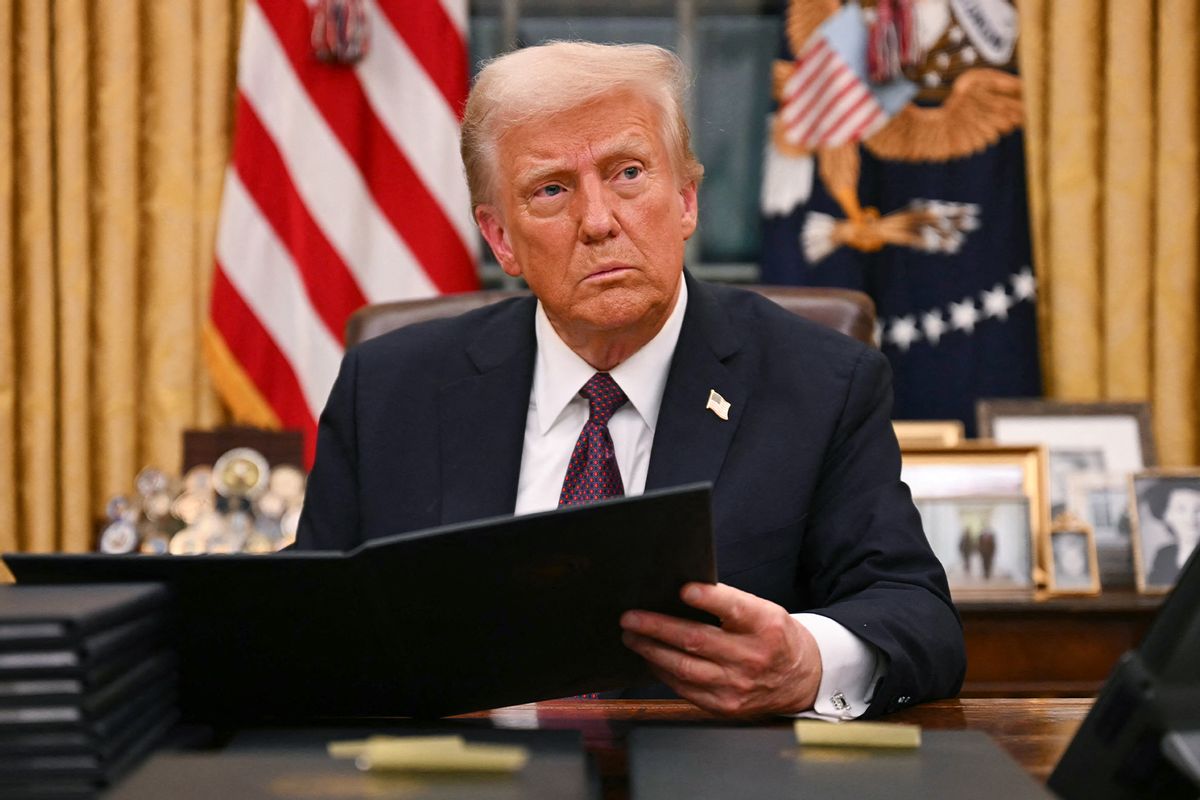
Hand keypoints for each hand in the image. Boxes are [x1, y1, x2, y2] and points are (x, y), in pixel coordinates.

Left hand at [620, 582, 821, 716]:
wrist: (801, 678)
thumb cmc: (775, 637)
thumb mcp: (764, 612)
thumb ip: (729, 604)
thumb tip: (680, 593)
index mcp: (765, 626)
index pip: (735, 609)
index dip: (708, 599)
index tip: (684, 589)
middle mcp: (752, 657)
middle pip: (696, 640)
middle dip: (656, 627)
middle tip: (630, 617)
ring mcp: (737, 686)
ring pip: (684, 668)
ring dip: (651, 650)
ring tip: (631, 636)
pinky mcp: (725, 706)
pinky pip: (685, 688)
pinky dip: (663, 671)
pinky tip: (650, 658)